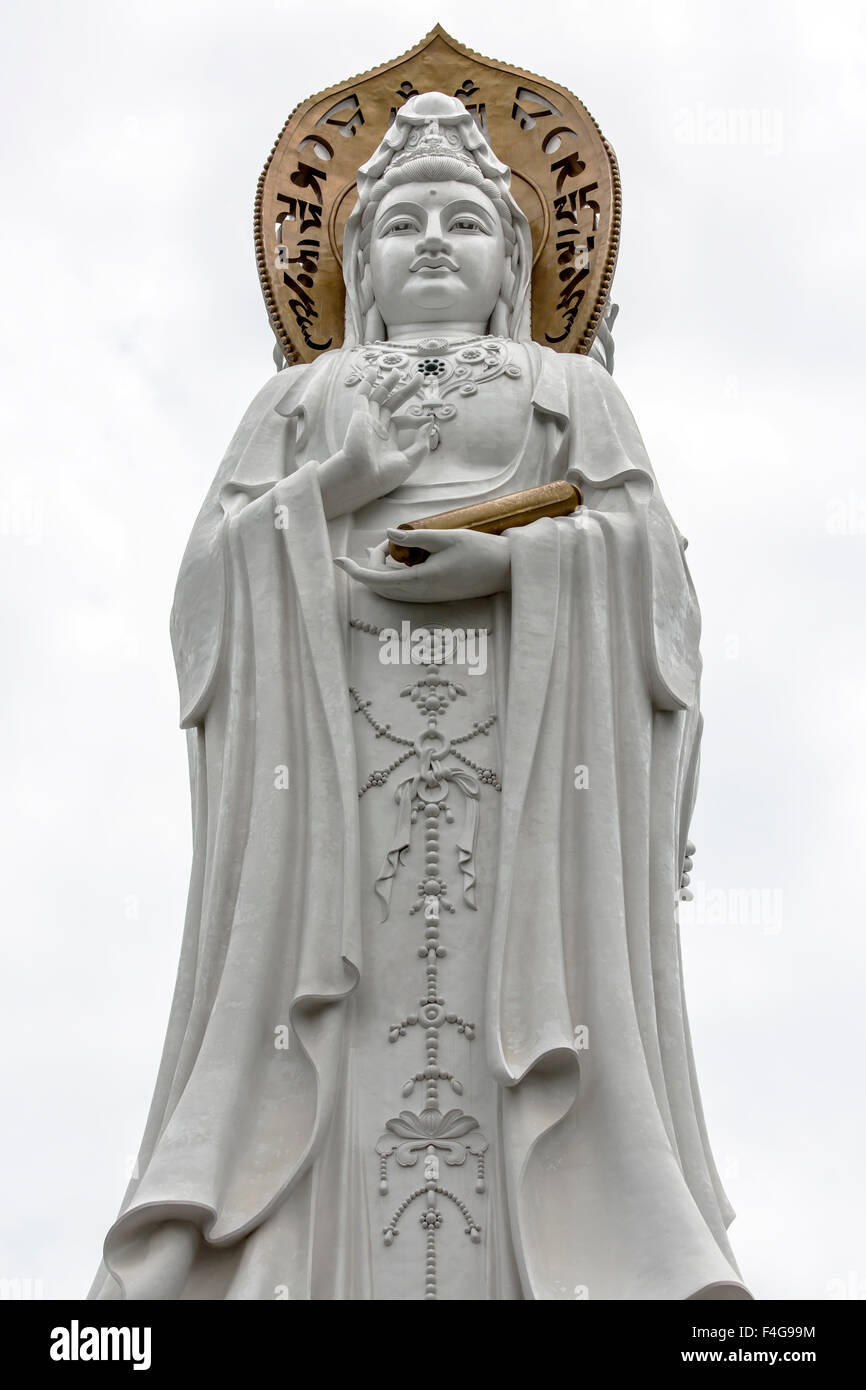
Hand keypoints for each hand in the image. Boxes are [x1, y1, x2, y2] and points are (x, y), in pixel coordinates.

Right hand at [317, 367, 433, 518]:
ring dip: (388, 382)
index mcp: (388, 439)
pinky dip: (366, 383)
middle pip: (393, 403)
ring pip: (379, 396)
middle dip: (407, 390)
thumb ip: (421, 443)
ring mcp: (368, 420)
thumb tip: (430, 425)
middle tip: (420, 378)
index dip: (417, 418)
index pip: (403, 421)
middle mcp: (378, 428)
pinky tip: (372, 372)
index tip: (430, 417)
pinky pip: (362, 396)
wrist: (362, 477)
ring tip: (398, 370)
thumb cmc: (383, 475)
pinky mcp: (359, 415)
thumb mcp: (409, 460)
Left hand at [334, 527, 510, 602]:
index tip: (337, 561)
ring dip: (385, 568)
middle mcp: (421, 595)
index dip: (354, 571)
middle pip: (380, 584)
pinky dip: (396, 574)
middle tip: (385, 541)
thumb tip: (388, 535)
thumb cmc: (481, 551)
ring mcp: (428, 598)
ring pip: (391, 588)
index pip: (376, 579)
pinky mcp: (434, 596)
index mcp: (421, 581)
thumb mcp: (446, 537)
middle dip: (373, 563)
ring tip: (394, 545)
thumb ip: (415, 538)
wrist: (507, 571)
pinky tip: (403, 557)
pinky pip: (404, 589)